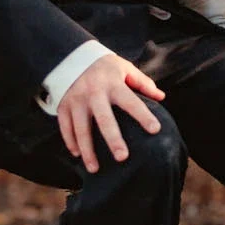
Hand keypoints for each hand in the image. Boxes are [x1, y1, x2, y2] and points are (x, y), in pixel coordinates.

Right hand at [55, 51, 166, 171]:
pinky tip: (77, 155)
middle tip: (123, 157)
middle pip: (104, 119)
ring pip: (80, 129)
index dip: (143, 115)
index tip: (155, 129)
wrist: (71, 55)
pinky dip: (70, 142)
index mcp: (112, 84)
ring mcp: (76, 100)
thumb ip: (142, 83)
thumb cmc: (104, 66)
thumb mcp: (124, 68)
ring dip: (87, 150)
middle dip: (113, 139)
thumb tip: (161, 97)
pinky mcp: (63, 106)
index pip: (131, 101)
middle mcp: (94, 93)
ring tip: (94, 169)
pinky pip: (65, 127)